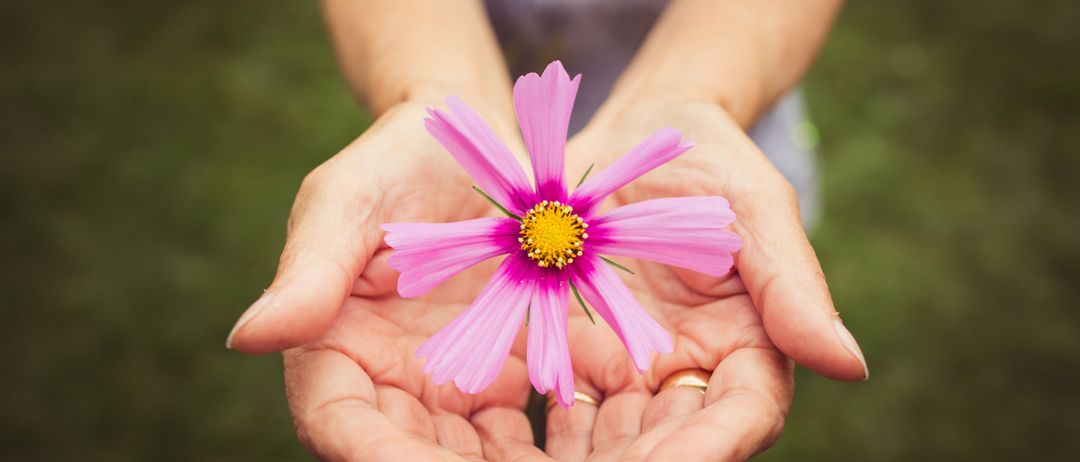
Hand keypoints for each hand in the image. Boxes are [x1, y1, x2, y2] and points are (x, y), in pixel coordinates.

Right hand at [227, 103, 549, 460]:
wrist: (474, 144)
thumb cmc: (394, 161)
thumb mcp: (346, 203)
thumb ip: (309, 273)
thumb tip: (245, 339)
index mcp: (331, 343)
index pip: (335, 420)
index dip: (367, 453)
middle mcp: (386, 377)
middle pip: (403, 452)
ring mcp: (446, 382)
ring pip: (461, 455)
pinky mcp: (501, 374)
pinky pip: (516, 429)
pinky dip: (538, 447)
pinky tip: (577, 446)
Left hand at [543, 99, 866, 460]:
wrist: (635, 136)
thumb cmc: (710, 163)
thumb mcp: (754, 208)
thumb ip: (790, 284)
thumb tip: (848, 364)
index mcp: (748, 345)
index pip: (744, 413)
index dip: (716, 445)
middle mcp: (691, 371)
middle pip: (676, 440)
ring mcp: (632, 369)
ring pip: (618, 438)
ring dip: (589, 460)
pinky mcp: (579, 356)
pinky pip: (566, 408)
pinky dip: (550, 433)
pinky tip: (511, 443)